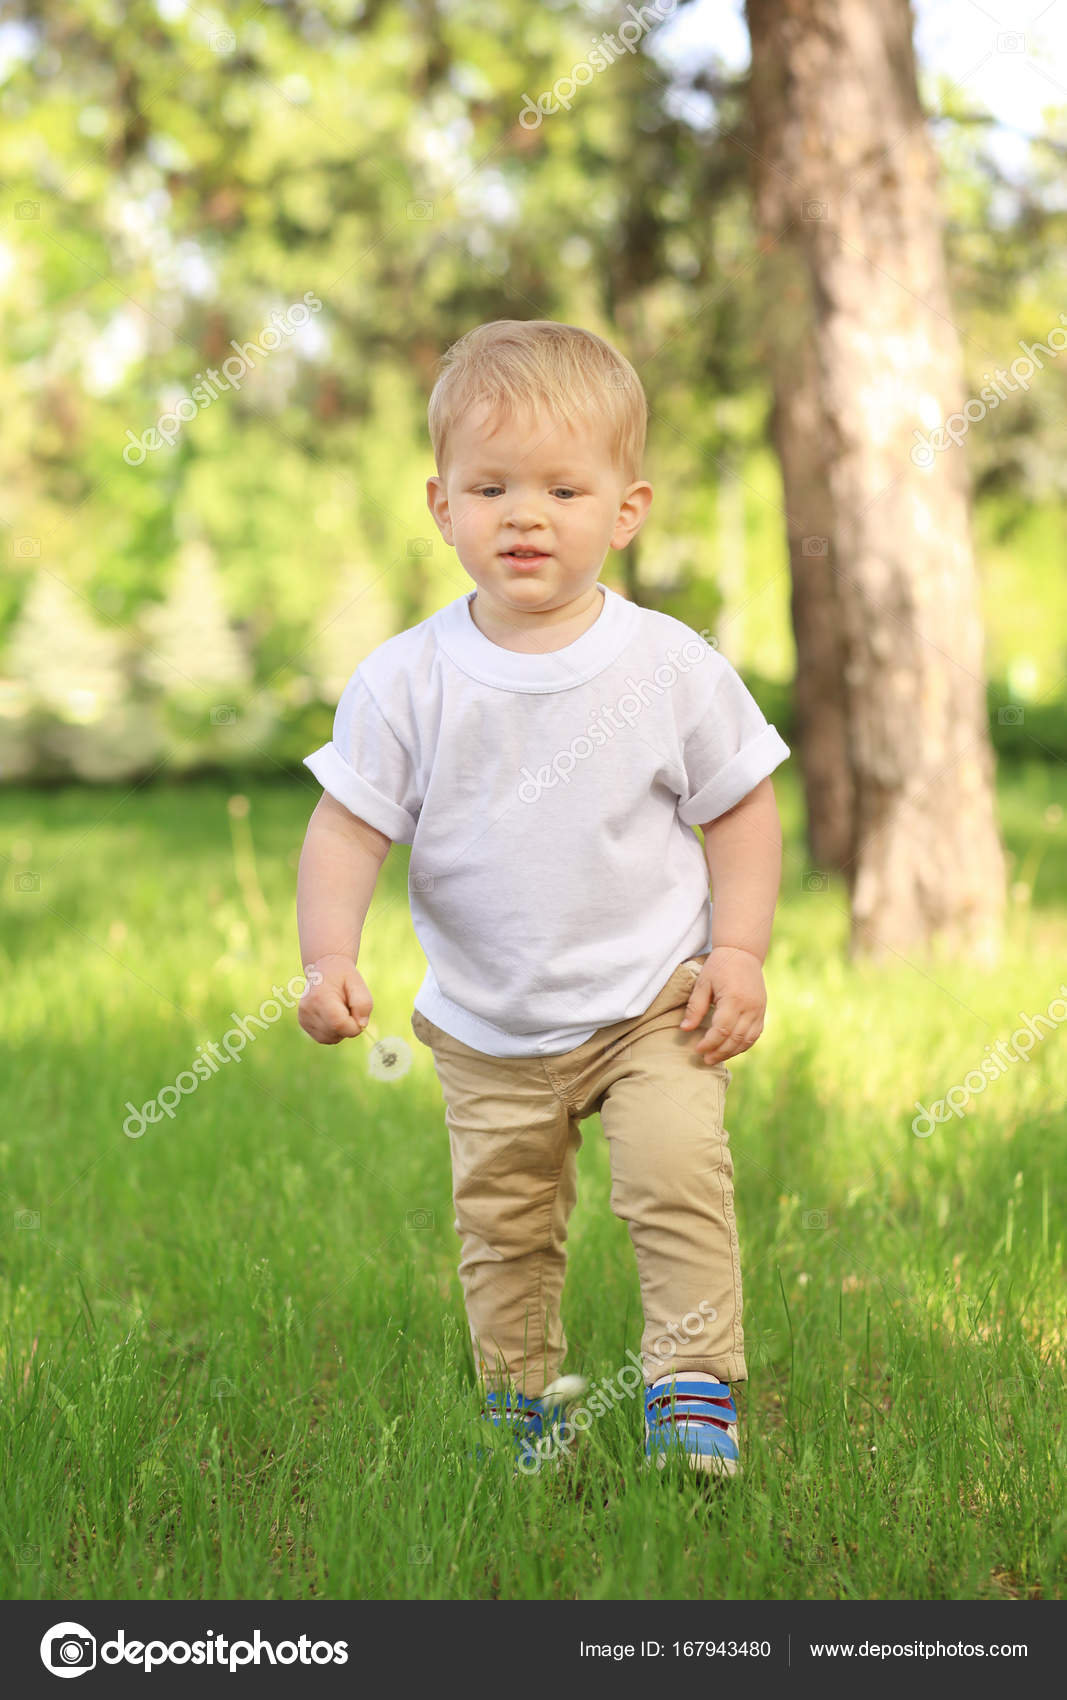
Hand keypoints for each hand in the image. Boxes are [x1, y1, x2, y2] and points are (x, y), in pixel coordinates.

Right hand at [298, 954, 372, 1044]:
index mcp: (320, 997)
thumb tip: (360, 1026)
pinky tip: (333, 1016)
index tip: (358, 1014)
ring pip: (331, 1039)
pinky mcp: (304, 1024)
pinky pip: (325, 1038)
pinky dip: (333, 1031)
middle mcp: (308, 1010)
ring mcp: (303, 1018)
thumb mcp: (358, 983)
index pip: (339, 1024)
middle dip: (349, 1026)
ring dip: (341, 1029)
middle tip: (348, 1007)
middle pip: (336, 1033)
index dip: (355, 1026)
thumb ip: (363, 1004)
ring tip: (340, 1010)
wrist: (324, 969)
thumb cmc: (343, 976)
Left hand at [679, 945, 765, 1064]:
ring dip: (731, 1052)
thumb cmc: (719, 966)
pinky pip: (755, 1034)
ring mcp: (759, 1010)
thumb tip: (685, 1030)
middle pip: (735, 1038)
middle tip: (705, 1060)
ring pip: (747, 1039)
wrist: (743, 953)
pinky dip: (743, 1045)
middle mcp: (750, 1007)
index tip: (697, 1049)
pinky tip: (731, 1049)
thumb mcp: (703, 983)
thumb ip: (695, 1007)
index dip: (709, 1043)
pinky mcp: (762, 1011)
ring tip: (716, 1058)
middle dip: (719, 1052)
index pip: (722, 1030)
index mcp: (734, 999)